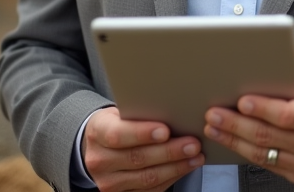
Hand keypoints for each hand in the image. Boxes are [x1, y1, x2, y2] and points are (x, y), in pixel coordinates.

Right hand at [82, 106, 203, 191]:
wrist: (101, 145)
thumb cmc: (118, 123)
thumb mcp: (121, 112)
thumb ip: (140, 112)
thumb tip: (174, 110)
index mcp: (97, 132)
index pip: (118, 135)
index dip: (142, 133)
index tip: (165, 131)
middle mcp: (99, 160)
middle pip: (137, 158)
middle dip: (169, 152)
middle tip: (193, 144)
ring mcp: (108, 181)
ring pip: (146, 177)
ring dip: (176, 167)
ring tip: (196, 156)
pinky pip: (150, 189)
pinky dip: (172, 177)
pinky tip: (186, 166)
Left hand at [203, 38, 293, 184]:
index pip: (287, 115)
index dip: (262, 109)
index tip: (242, 99)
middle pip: (268, 136)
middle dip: (237, 125)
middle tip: (214, 113)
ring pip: (262, 154)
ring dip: (234, 140)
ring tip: (213, 126)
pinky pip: (266, 163)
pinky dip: (244, 152)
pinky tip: (229, 139)